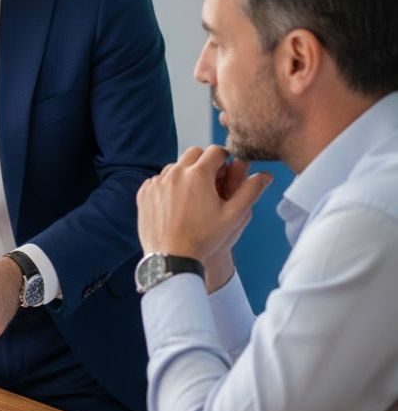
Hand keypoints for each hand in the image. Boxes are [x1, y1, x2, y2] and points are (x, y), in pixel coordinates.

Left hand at [136, 146, 271, 271]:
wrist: (171, 259)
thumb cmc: (204, 239)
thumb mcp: (233, 217)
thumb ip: (250, 192)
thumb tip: (265, 175)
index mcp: (199, 174)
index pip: (215, 151)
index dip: (224, 159)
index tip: (225, 172)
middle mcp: (175, 173)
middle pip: (194, 153)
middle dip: (204, 162)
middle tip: (209, 183)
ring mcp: (157, 182)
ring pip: (174, 166)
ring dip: (184, 174)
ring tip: (192, 196)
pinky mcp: (144, 192)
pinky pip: (158, 180)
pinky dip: (167, 186)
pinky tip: (175, 204)